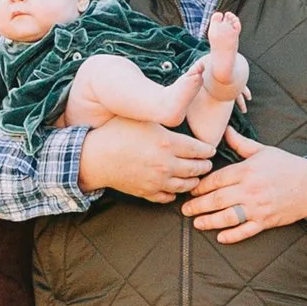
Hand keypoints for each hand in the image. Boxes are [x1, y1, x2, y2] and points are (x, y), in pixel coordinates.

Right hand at [78, 118, 210, 202]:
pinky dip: (175, 193)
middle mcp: (166, 164)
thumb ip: (164, 117)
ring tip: (196, 176)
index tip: (210, 149)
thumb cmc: (117, 132)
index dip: (207, 150)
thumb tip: (180, 108)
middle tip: (207, 163)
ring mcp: (158, 181)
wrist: (96, 157)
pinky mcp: (147, 193)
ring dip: (194, 181)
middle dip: (204, 166)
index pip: (199, 149)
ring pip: (186, 186)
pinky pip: (168, 197)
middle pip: (196, 169)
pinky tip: (175, 188)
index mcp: (168, 143)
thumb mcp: (143, 118)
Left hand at [183, 132, 306, 244]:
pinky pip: (246, 231)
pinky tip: (220, 237)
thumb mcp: (263, 150)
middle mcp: (250, 190)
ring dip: (210, 221)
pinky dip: (232, 235)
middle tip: (185, 209)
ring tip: (197, 223)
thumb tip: (226, 130)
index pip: (217, 179)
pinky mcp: (266, 220)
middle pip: (217, 199)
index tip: (191, 189)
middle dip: (198, 205)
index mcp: (247, 171)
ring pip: (228, 217)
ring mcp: (258, 207)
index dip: (201, 186)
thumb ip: (241, 143)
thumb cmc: (287, 165)